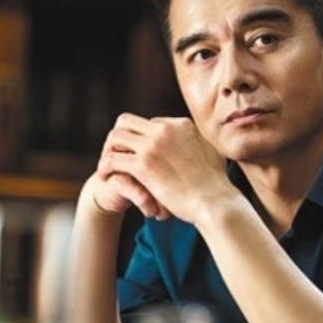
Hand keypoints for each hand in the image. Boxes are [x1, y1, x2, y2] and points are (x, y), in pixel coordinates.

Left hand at [99, 113, 236, 223]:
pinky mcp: (143, 165)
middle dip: (119, 137)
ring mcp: (153, 145)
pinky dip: (106, 167)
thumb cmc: (217, 185)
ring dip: (109, 150)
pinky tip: (106, 178)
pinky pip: (113, 159)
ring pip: (115, 136)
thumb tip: (198, 142)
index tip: (137, 153)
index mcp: (181, 124)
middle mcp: (165, 129)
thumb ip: (199, 144)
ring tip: (108, 166)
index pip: (150, 122)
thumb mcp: (212, 153)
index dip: (141, 138)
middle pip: (127, 121)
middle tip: (116, 155)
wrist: (215, 202)